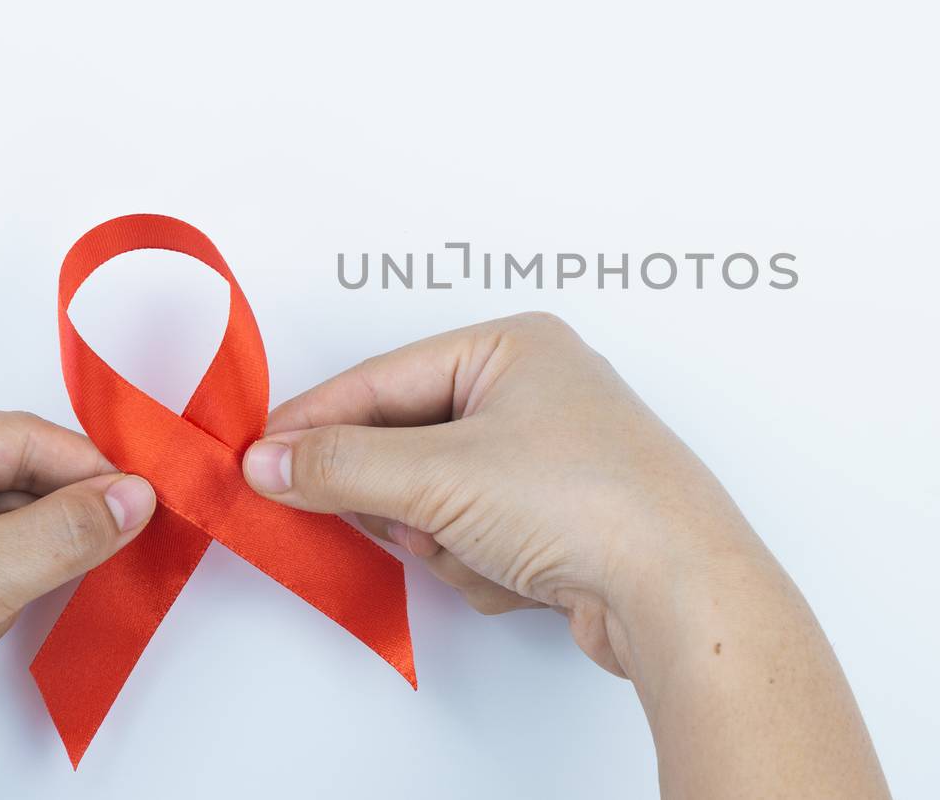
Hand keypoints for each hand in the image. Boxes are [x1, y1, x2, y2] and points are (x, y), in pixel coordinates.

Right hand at [242, 312, 888, 797]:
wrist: (680, 591)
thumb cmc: (590, 502)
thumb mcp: (441, 477)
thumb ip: (344, 466)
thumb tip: (274, 463)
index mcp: (513, 348)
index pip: (382, 378)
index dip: (315, 423)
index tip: (259, 462)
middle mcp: (535, 392)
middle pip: (406, 443)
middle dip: (401, 498)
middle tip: (405, 520)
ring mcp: (550, 458)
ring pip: (436, 501)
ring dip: (443, 538)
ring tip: (482, 547)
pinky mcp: (559, 519)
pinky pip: (475, 539)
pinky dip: (481, 565)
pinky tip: (520, 573)